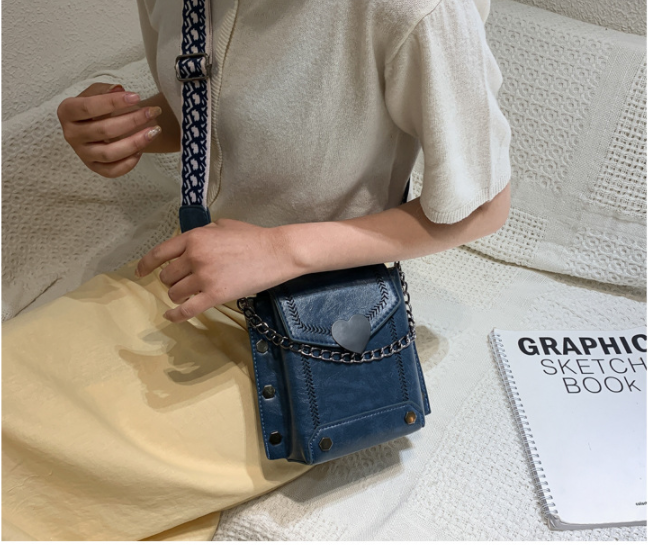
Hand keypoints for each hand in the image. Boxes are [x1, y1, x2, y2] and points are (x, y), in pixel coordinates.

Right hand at [57, 82, 162, 177]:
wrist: (100, 124)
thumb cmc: (98, 106)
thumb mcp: (97, 92)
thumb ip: (105, 90)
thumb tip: (118, 90)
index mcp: (67, 112)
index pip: (88, 107)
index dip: (114, 102)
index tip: (137, 97)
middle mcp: (71, 134)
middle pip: (103, 130)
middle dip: (132, 120)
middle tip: (153, 112)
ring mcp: (82, 153)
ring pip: (109, 153)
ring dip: (135, 143)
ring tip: (154, 131)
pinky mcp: (94, 167)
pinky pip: (112, 171)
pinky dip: (129, 163)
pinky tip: (142, 150)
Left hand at [135, 219, 298, 322]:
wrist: (276, 252)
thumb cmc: (253, 237)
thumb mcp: (223, 226)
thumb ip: (201, 234)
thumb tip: (189, 245)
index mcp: (194, 237)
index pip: (159, 253)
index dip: (146, 265)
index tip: (139, 272)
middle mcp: (194, 256)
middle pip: (167, 276)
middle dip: (173, 281)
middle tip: (186, 282)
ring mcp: (204, 277)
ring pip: (175, 293)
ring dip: (179, 295)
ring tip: (192, 293)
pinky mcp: (215, 295)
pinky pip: (186, 310)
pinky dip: (175, 315)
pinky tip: (171, 316)